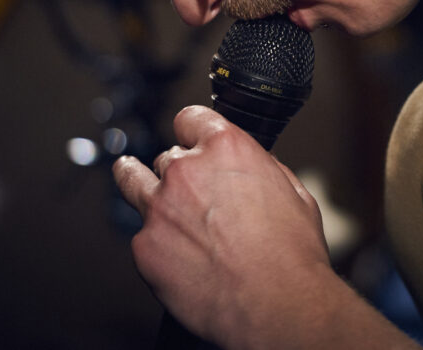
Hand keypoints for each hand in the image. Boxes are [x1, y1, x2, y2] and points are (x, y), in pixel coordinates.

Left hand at [113, 105, 330, 345]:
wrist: (276, 303)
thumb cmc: (290, 255)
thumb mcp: (293, 193)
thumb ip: (262, 170)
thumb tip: (253, 170)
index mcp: (226, 148)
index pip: (191, 118)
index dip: (192, 129)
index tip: (189, 137)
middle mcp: (187, 171)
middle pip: (168, 156)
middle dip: (180, 172)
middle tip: (193, 193)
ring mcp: (160, 208)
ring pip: (133, 180)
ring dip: (137, 180)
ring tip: (130, 174)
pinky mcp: (145, 246)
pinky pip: (142, 235)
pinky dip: (155, 243)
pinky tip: (175, 255)